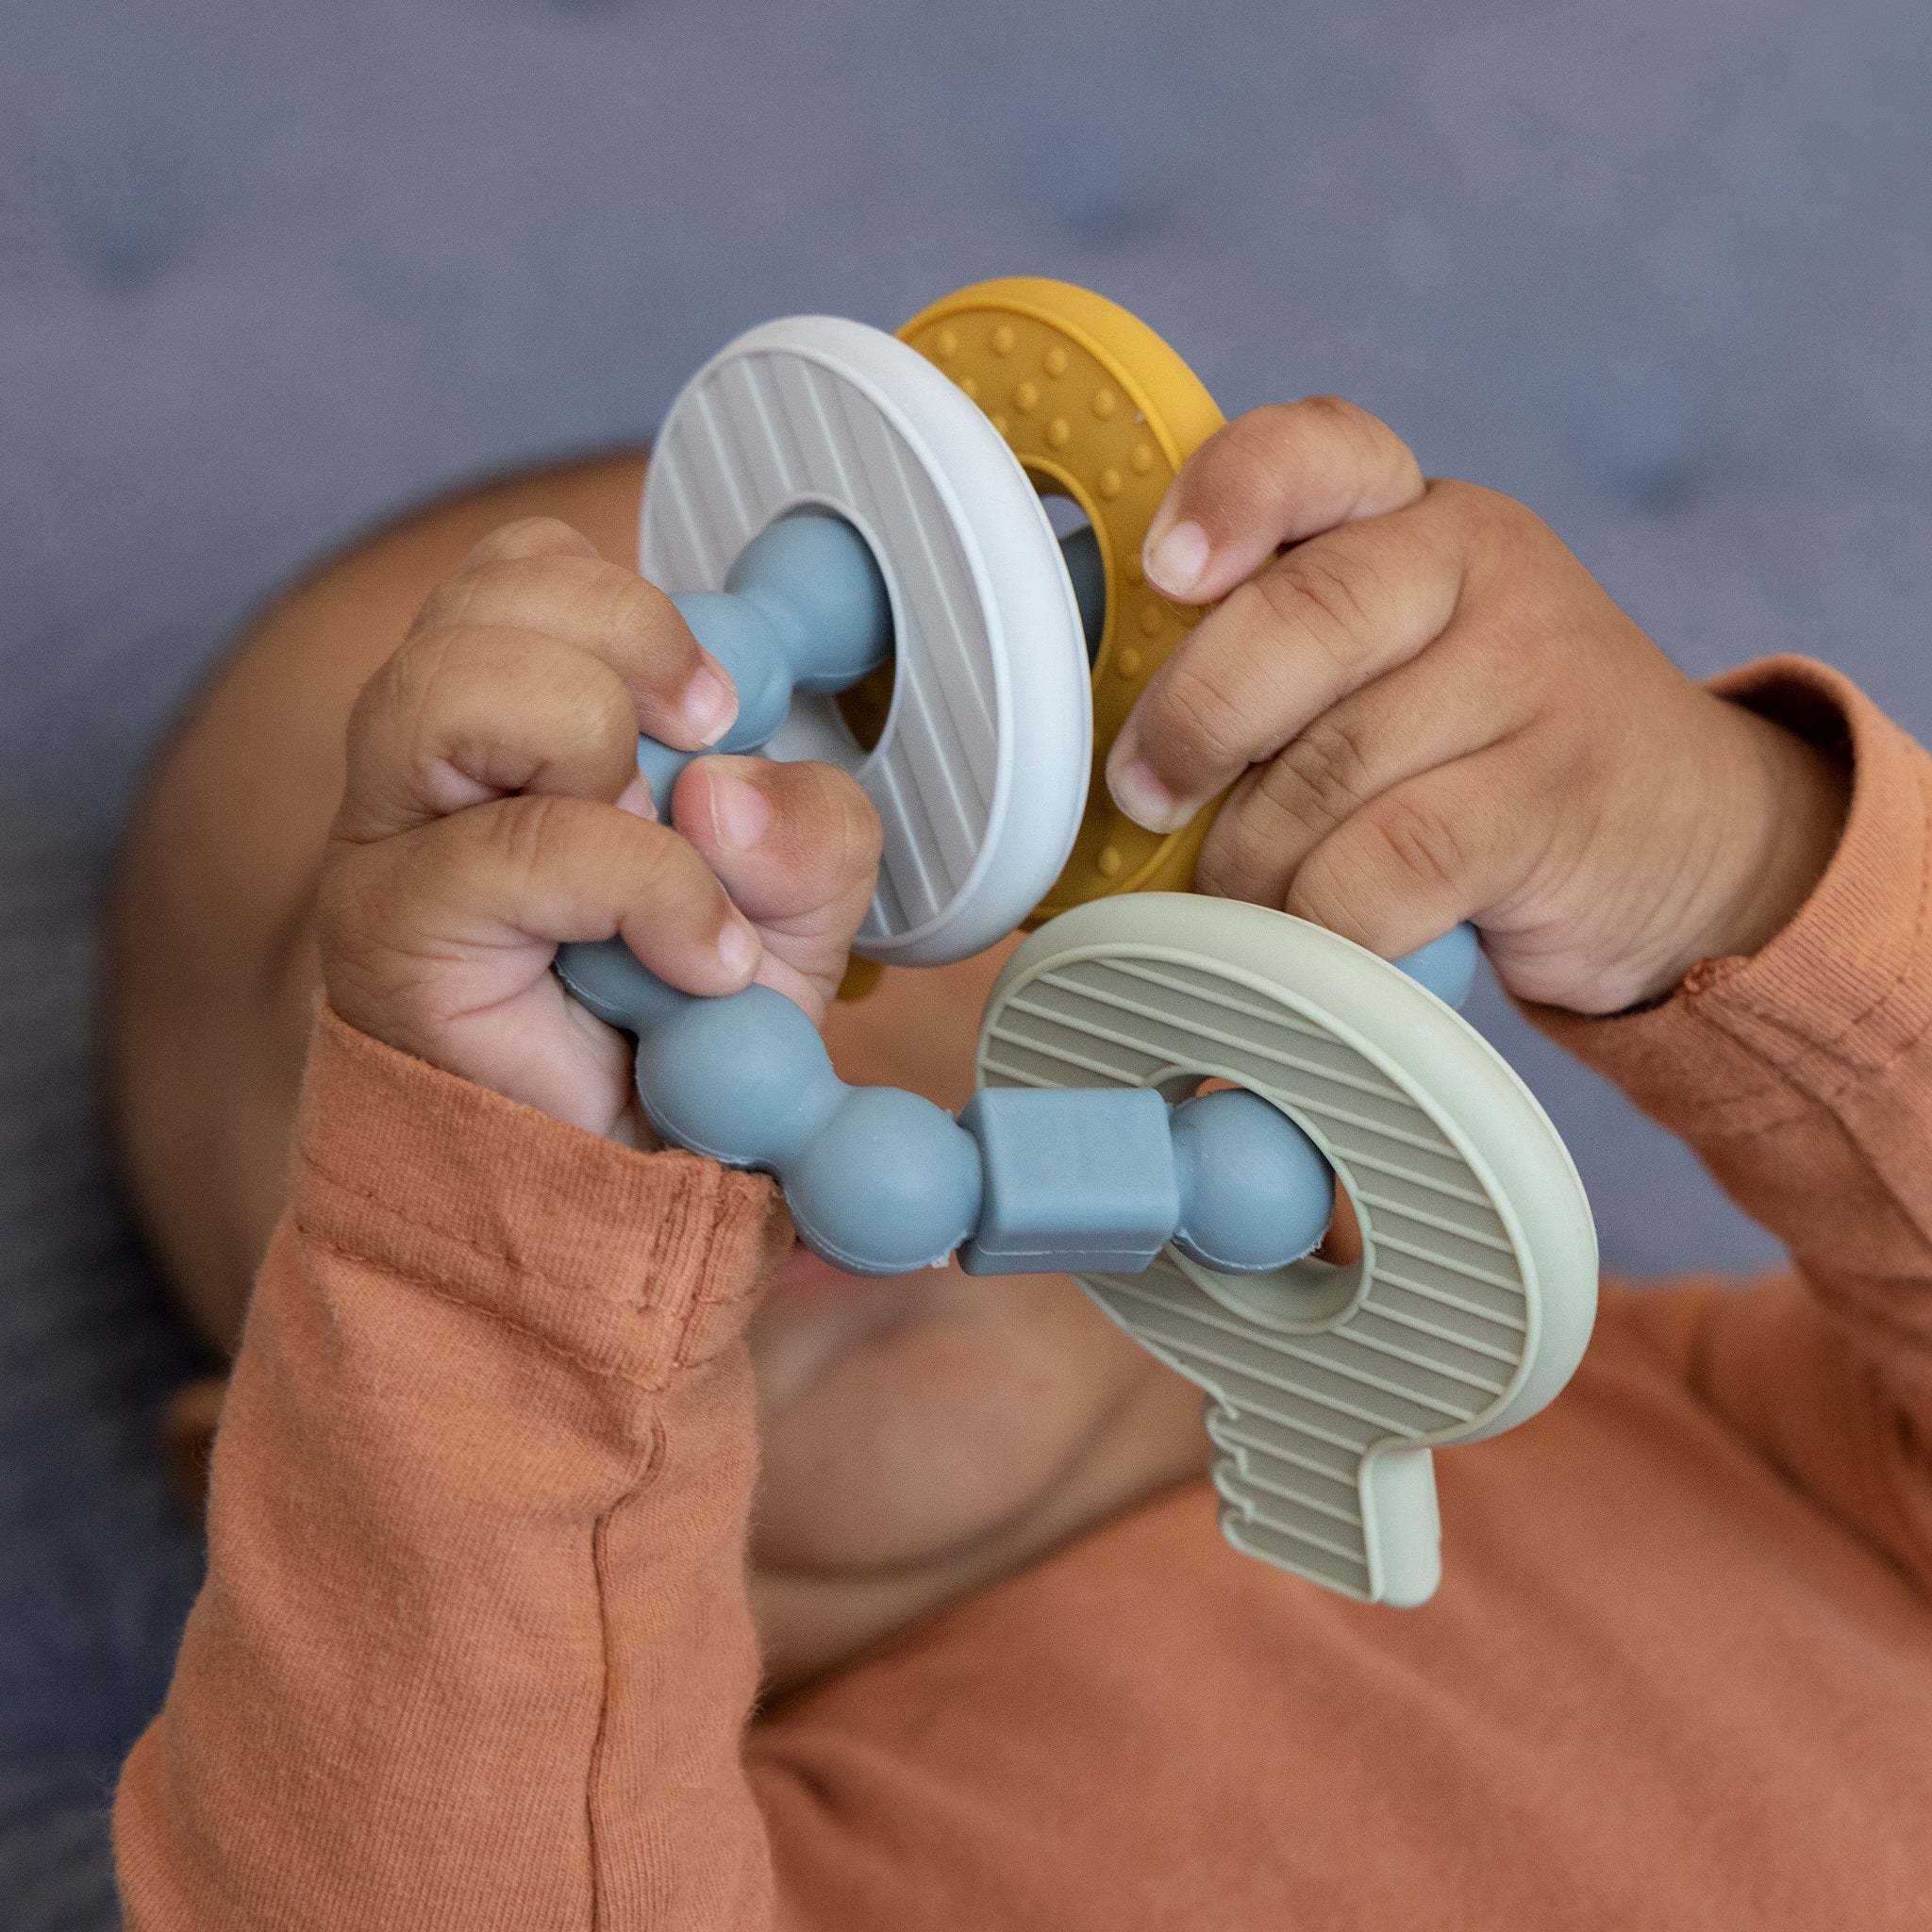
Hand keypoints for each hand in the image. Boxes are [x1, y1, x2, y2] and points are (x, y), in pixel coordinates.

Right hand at [319, 517, 882, 1136]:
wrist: (616, 1185)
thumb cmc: (681, 1033)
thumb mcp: (793, 915)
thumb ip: (811, 832)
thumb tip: (727, 787)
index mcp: (514, 723)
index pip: (528, 569)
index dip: (637, 606)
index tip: (724, 705)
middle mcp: (433, 761)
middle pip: (489, 592)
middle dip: (632, 639)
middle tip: (705, 734)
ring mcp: (393, 838)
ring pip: (459, 685)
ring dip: (601, 745)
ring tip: (668, 847)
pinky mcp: (389, 928)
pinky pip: (526, 848)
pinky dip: (649, 890)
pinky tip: (694, 962)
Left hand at [1104, 399, 1848, 1013]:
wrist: (1687, 831)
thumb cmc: (1473, 751)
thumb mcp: (1386, 663)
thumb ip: (1272, 665)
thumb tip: (1104, 757)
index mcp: (1407, 511)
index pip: (1314, 449)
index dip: (1226, 497)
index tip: (1166, 574)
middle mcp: (1477, 563)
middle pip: (1304, 619)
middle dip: (1196, 722)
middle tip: (1144, 795)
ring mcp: (1533, 674)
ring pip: (1333, 764)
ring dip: (1251, 853)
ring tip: (1237, 890)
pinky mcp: (1557, 798)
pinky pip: (1390, 863)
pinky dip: (1322, 918)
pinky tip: (1312, 935)